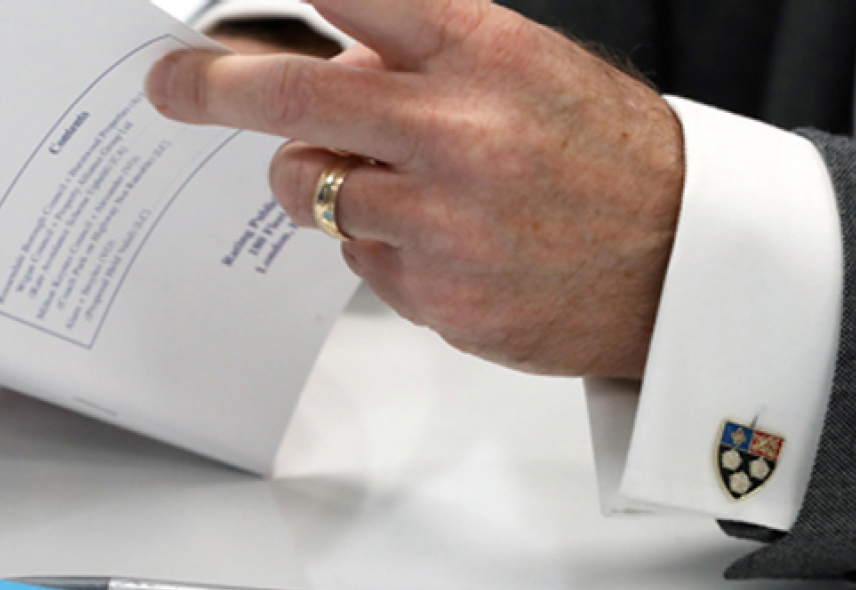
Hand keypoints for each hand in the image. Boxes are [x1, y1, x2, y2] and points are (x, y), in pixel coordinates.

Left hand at [147, 0, 683, 377]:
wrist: (683, 264)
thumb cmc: (608, 160)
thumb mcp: (529, 73)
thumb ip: (425, 62)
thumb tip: (327, 72)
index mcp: (481, 53)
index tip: (210, 10)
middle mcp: (454, 131)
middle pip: (288, 96)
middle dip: (210, 86)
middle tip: (172, 85)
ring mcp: (442, 221)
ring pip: (309, 192)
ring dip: (320, 184)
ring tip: (392, 185)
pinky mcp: (438, 296)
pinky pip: (358, 260)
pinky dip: (379, 247)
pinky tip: (446, 245)